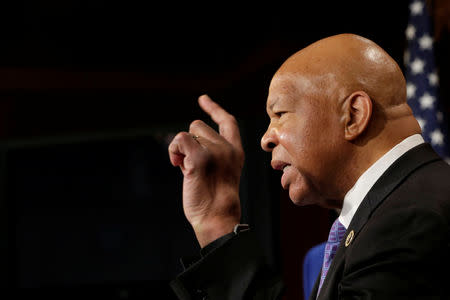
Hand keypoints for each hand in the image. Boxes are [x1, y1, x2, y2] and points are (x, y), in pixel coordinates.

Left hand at [168, 95, 244, 246]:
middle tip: (189, 164)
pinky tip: (176, 164)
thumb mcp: (217, 172)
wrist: (216, 218)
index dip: (213, 109)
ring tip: (186, 169)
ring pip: (189, 133)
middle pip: (199, 126)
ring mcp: (216, 151)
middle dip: (190, 142)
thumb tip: (184, 142)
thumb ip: (207, 153)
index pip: (227, 121)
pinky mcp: (200, 158)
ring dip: (181, 149)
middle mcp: (228, 148)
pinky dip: (174, 150)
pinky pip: (180, 140)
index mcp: (235, 152)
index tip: (202, 99)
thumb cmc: (213, 201)